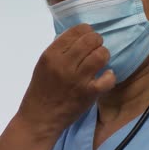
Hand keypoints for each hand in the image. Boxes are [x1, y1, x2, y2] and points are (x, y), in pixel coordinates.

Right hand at [16, 24, 115, 139]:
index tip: (87, 37)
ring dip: (103, 55)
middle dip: (97, 41)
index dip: (86, 31)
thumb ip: (59, 50)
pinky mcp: (89, 93)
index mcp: (51, 55)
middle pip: (91, 40)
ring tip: (100, 61)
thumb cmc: (41, 90)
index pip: (76, 31)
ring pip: (101, 55)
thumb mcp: (43, 64)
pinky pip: (108, 77)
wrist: (39, 118)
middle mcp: (64, 64)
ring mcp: (78, 79)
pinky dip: (109, 75)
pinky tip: (104, 76)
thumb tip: (79, 36)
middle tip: (96, 48)